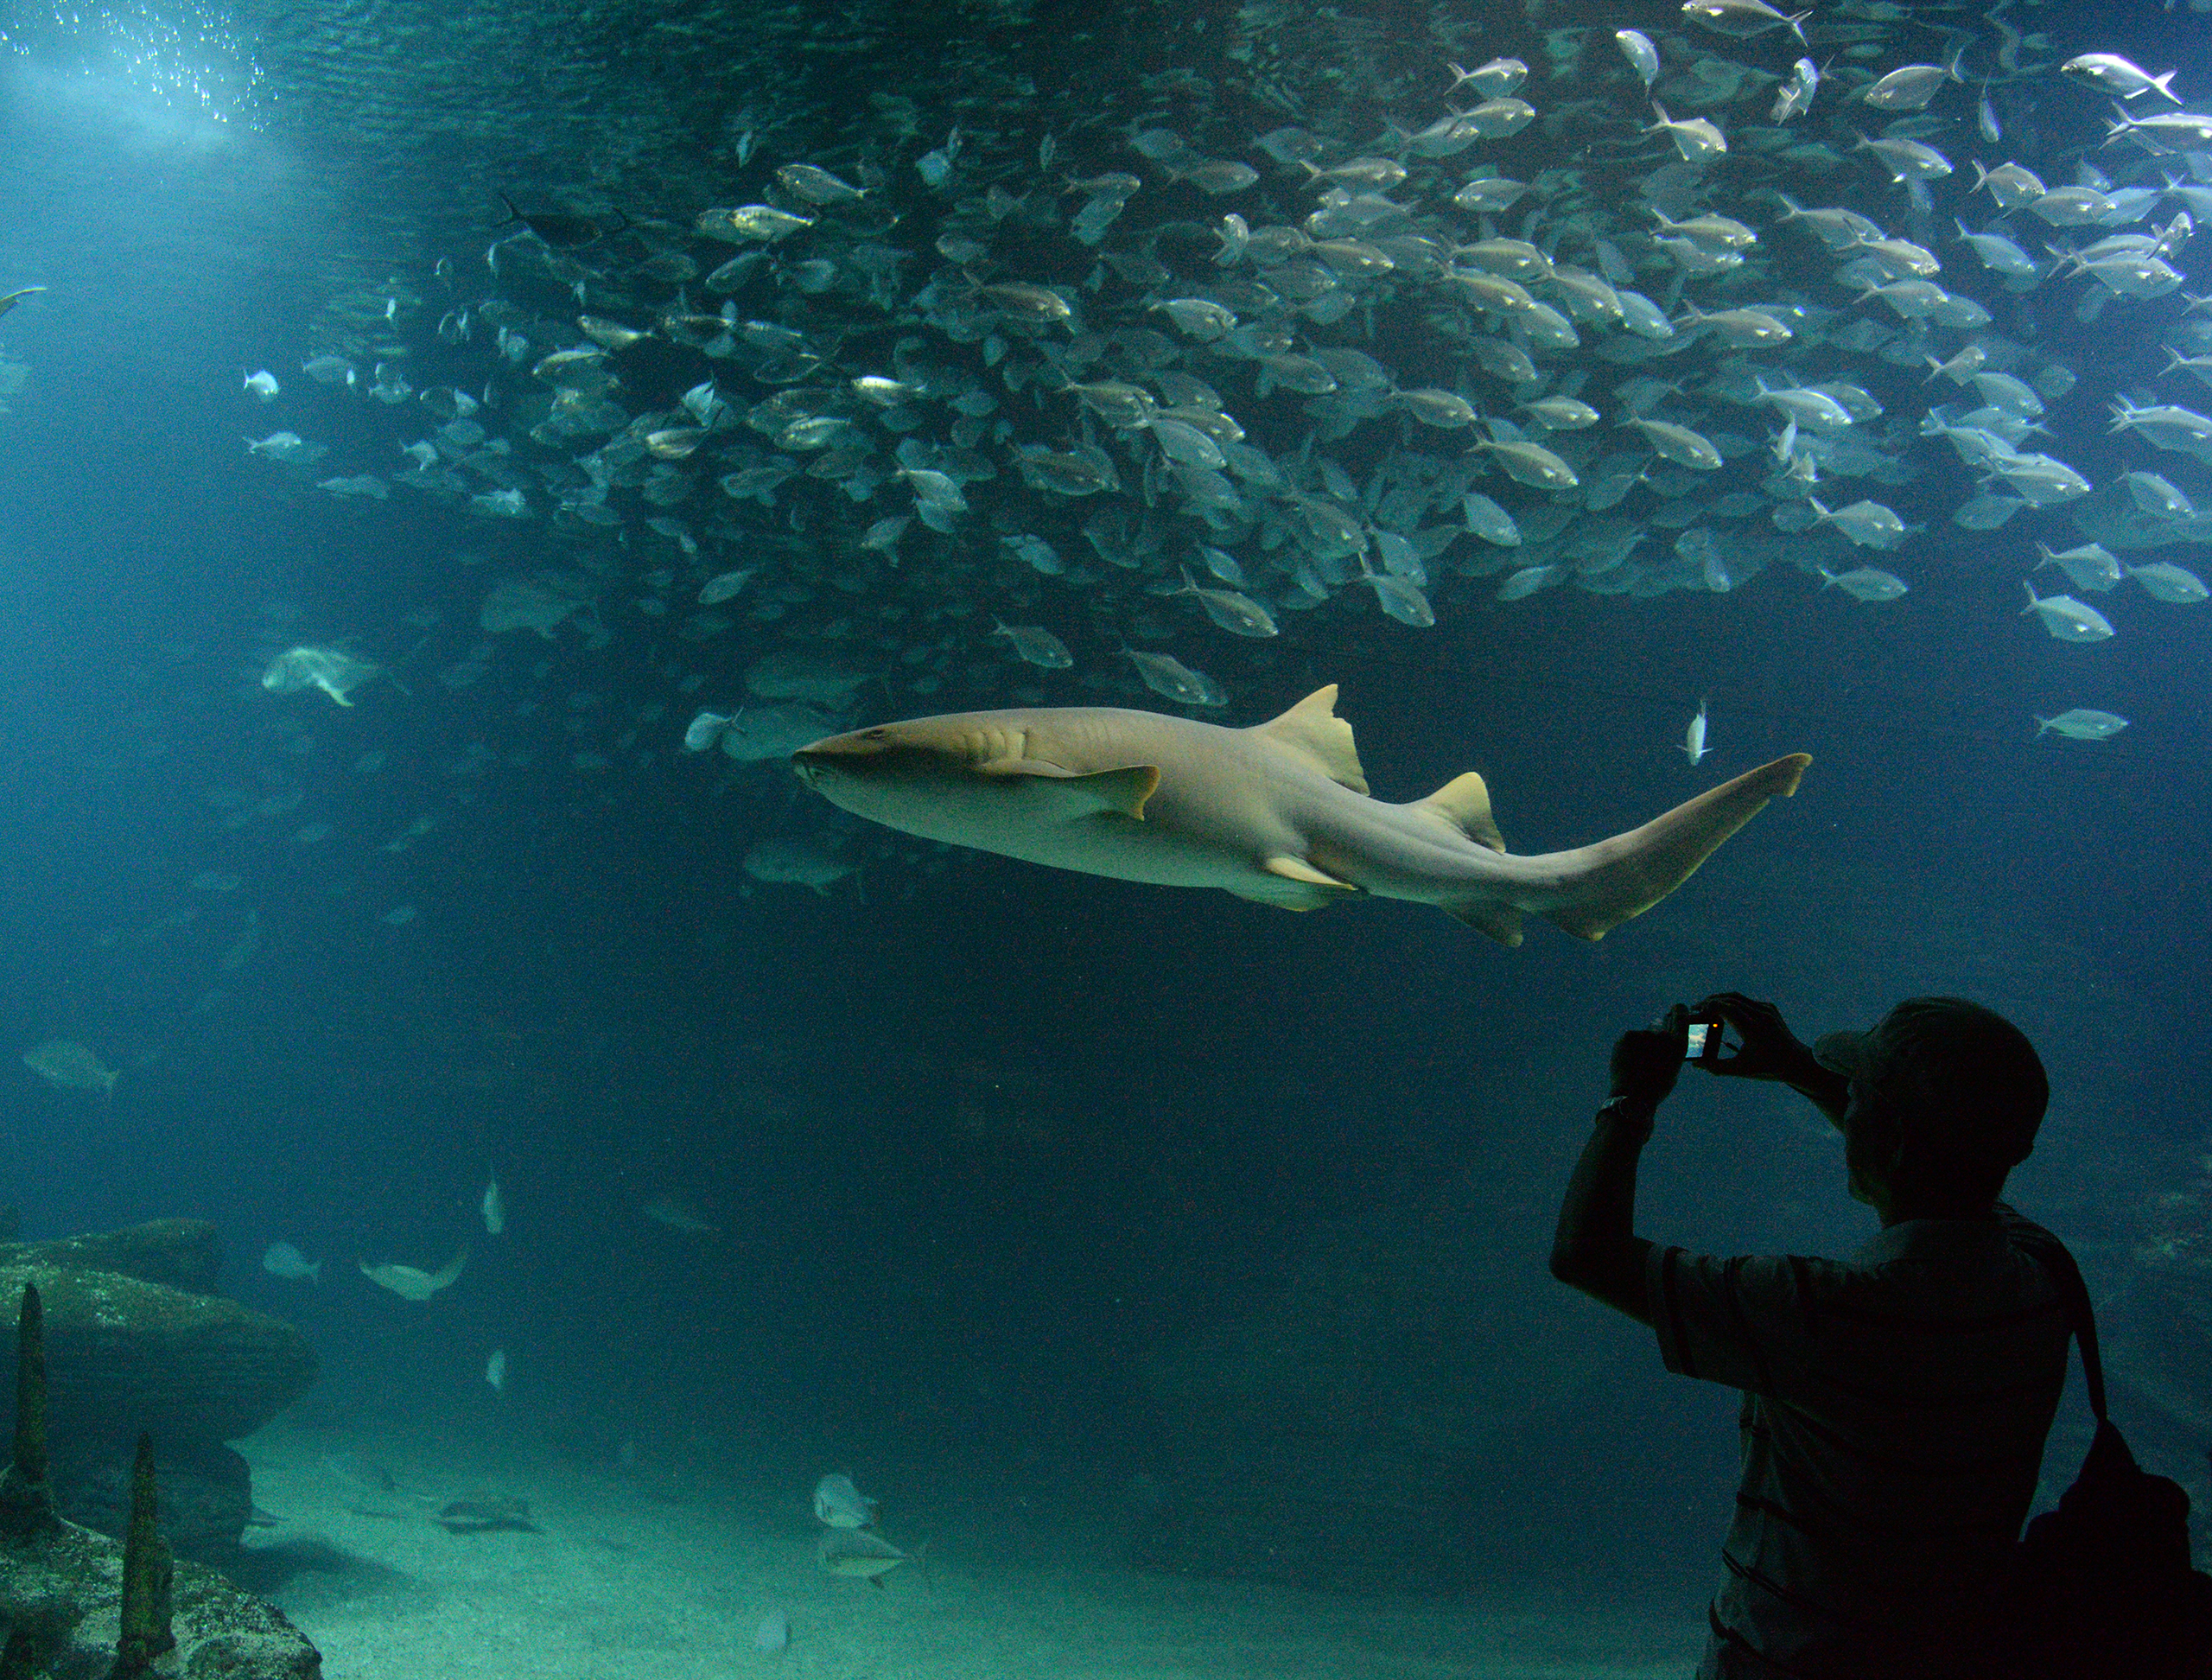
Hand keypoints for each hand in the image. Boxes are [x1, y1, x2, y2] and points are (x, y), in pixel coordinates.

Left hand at [1609, 1003, 1688, 1107]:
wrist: (1633, 1096)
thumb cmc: (1656, 1087)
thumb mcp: (1673, 1069)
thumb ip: (1670, 1052)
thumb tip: (1664, 1042)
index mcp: (1679, 1045)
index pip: (1681, 1017)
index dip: (1679, 1011)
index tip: (1676, 1008)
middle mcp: (1664, 1035)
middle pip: (1659, 1028)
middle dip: (1654, 1039)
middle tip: (1647, 1056)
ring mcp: (1645, 1034)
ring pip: (1642, 1037)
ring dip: (1640, 1046)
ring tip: (1636, 1065)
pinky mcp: (1628, 1035)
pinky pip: (1630, 1040)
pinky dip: (1628, 1048)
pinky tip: (1627, 1062)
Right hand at [1689, 992, 1829, 1086]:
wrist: (1797, 1062)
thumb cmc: (1768, 1068)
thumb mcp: (1740, 1069)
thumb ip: (1715, 1066)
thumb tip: (1695, 1064)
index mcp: (1753, 1029)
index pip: (1727, 1008)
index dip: (1709, 1006)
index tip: (1696, 1011)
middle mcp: (1760, 1015)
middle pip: (1730, 999)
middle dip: (1711, 1001)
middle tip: (1697, 1008)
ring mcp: (1767, 1009)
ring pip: (1738, 997)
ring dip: (1721, 999)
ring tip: (1708, 1007)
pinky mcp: (1770, 1008)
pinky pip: (1747, 1001)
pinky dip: (1733, 1002)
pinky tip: (1725, 1011)